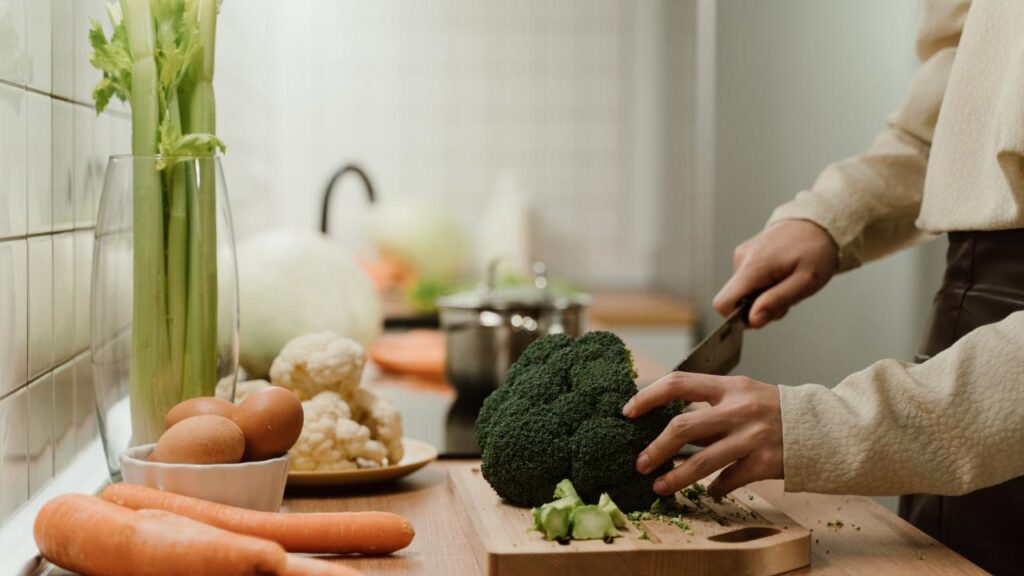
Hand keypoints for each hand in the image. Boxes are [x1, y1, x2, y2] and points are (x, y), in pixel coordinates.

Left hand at [623, 372, 782, 497]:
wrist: (824, 428)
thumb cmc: (776, 411)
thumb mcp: (744, 395)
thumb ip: (711, 407)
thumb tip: (667, 424)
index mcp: (730, 386)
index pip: (679, 383)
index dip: (648, 396)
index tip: (629, 411)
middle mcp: (739, 409)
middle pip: (683, 427)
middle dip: (655, 448)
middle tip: (639, 462)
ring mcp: (752, 437)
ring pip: (702, 462)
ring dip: (675, 477)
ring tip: (659, 487)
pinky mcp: (765, 463)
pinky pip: (728, 481)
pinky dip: (715, 489)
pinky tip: (709, 492)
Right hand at [714, 219, 837, 328]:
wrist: (820, 223)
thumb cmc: (817, 251)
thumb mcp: (805, 282)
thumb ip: (776, 302)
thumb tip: (752, 320)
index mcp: (753, 265)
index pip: (723, 302)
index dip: (738, 318)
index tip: (762, 316)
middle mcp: (742, 258)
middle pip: (736, 300)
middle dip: (759, 306)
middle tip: (786, 296)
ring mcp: (743, 254)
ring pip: (743, 291)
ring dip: (764, 295)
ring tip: (787, 283)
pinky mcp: (746, 254)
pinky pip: (747, 280)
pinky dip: (764, 285)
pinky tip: (781, 275)